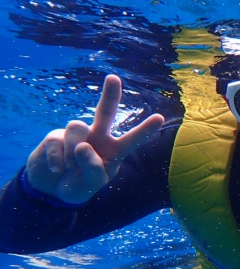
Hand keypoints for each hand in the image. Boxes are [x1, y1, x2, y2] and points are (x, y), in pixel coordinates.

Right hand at [25, 75, 163, 203]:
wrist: (51, 189)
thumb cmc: (78, 185)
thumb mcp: (91, 185)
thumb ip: (92, 169)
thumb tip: (83, 146)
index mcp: (114, 151)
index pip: (132, 140)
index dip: (144, 130)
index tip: (160, 118)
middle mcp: (97, 137)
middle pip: (105, 113)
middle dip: (110, 95)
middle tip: (113, 78)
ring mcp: (76, 135)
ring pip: (77, 129)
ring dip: (72, 153)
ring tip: (70, 168)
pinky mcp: (55, 136)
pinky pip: (57, 143)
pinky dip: (57, 160)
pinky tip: (57, 169)